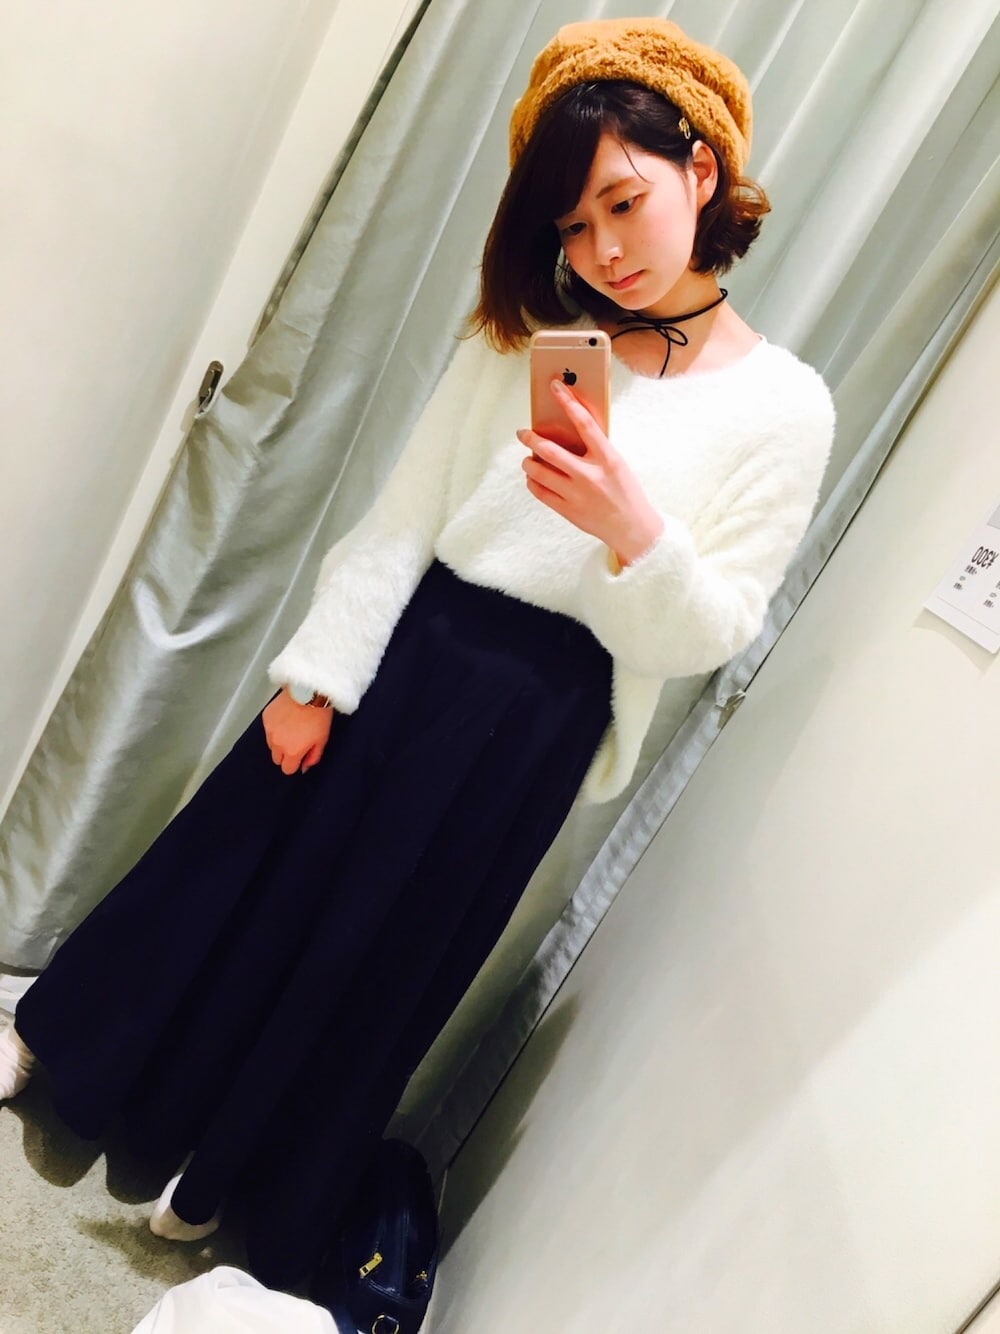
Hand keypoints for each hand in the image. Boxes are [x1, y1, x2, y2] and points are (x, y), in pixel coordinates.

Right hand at [262, 688, 333, 774]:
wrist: (309, 692)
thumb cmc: (318, 716)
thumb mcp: (322, 740)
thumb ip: (313, 757)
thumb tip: (304, 767)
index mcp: (291, 752)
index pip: (287, 769)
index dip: (294, 764)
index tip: (299, 757)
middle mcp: (277, 744)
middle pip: (277, 759)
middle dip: (285, 755)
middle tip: (295, 743)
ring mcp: (269, 730)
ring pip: (270, 745)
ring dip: (278, 741)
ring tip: (291, 729)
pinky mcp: (265, 718)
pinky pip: (268, 730)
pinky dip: (275, 728)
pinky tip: (286, 719)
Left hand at [517, 379, 664, 565]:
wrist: (631, 527)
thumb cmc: (625, 492)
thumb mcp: (617, 464)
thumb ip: (596, 448)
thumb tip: (569, 431)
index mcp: (608, 459)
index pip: (584, 423)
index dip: (567, 402)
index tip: (554, 387)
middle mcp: (589, 475)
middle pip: (549, 450)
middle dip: (530, 438)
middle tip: (523, 433)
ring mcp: (576, 494)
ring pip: (537, 471)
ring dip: (528, 461)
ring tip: (528, 458)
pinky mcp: (566, 510)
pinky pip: (538, 491)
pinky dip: (531, 480)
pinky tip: (533, 476)